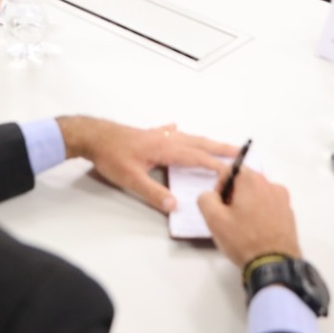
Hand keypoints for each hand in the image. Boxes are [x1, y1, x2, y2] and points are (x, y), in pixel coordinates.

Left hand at [58, 117, 237, 211]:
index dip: (216, 166)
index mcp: (166, 148)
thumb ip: (153, 193)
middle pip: (199, 143)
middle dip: (220, 148)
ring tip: (218, 145)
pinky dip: (178, 132)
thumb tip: (175, 205)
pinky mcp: (147, 134)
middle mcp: (166, 139)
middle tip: (240, 151)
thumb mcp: (131, 179)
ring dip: (204, 141)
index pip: (198, 158)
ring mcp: (157, 135)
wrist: (92, 135)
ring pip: (187, 137)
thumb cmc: (110, 156)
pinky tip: (177, 127)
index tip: (234, 172)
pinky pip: (168, 131)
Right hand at [196, 169, 301, 269]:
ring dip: (247, 206)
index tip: (219, 205)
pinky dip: (261, 215)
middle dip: (233, 197)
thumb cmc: (243, 240)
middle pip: (245, 183)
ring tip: (242, 228)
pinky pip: (270, 207)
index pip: (230, 171)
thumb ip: (205, 198)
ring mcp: (283, 200)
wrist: (273, 265)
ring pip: (258, 195)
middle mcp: (271, 185)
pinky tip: (256, 233)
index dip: (219, 187)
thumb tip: (211, 195)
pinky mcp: (289, 215)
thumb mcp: (214, 219)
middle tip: (228, 218)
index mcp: (253, 181)